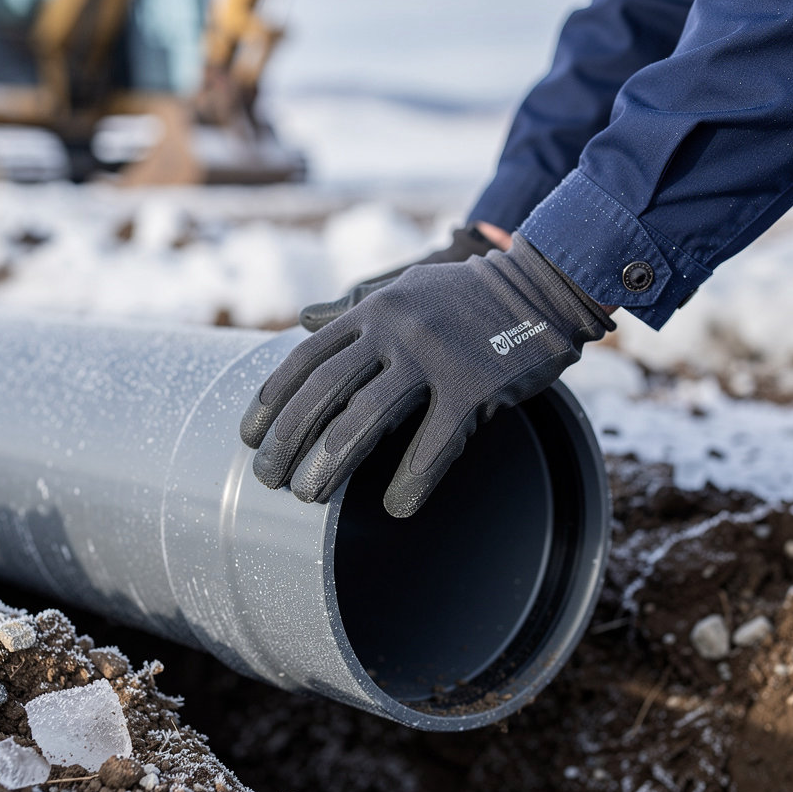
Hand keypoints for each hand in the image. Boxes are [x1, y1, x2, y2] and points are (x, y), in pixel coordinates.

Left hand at [240, 234, 614, 516]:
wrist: (543, 284)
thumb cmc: (464, 296)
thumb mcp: (401, 287)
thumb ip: (351, 305)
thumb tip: (302, 319)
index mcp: (372, 309)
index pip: (305, 359)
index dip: (271, 402)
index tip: (249, 438)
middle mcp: (393, 328)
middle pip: (323, 392)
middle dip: (287, 441)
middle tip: (268, 480)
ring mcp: (433, 356)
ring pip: (366, 418)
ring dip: (330, 465)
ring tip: (308, 498)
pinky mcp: (474, 387)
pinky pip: (433, 444)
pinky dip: (411, 482)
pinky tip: (396, 507)